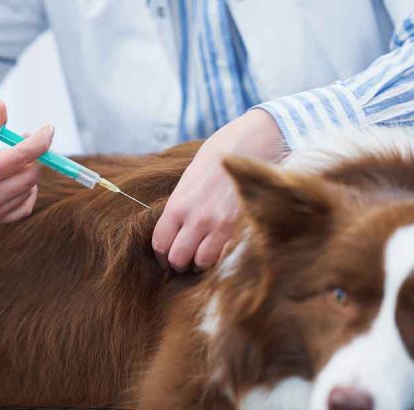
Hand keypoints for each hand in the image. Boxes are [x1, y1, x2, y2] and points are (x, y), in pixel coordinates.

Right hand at [0, 101, 52, 236]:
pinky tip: (17, 181)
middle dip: (34, 155)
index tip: (48, 129)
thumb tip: (2, 107)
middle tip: (22, 140)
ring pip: (29, 191)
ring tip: (11, 160)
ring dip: (30, 172)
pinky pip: (23, 209)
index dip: (39, 142)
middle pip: (30, 175)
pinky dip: (28, 192)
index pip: (19, 158)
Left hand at [152, 109, 284, 271]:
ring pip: (201, 263)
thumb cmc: (219, 155)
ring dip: (201, 263)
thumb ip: (180, 205)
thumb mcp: (189, 178)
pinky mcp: (241, 229)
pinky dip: (222, 259)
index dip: (161, 255)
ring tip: (204, 256)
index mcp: (178, 205)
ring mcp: (220, 226)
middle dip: (179, 263)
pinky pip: (226, 258)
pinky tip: (222, 251)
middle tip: (185, 260)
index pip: (160, 243)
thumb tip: (174, 228)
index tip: (166, 257)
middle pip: (178, 258)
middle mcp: (196, 219)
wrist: (253, 143)